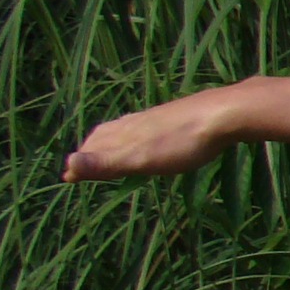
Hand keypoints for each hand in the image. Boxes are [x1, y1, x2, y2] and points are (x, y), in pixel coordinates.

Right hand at [63, 85, 245, 180]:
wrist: (224, 113)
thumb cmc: (182, 141)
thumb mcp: (140, 158)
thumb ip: (104, 163)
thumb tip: (65, 165)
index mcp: (124, 133)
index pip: (92, 148)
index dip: (81, 162)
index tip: (69, 176)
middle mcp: (135, 122)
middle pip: (105, 136)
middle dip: (92, 150)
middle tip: (84, 164)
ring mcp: (157, 117)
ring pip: (126, 128)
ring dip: (114, 141)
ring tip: (110, 150)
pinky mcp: (177, 115)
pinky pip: (149, 125)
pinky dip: (138, 134)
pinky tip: (152, 136)